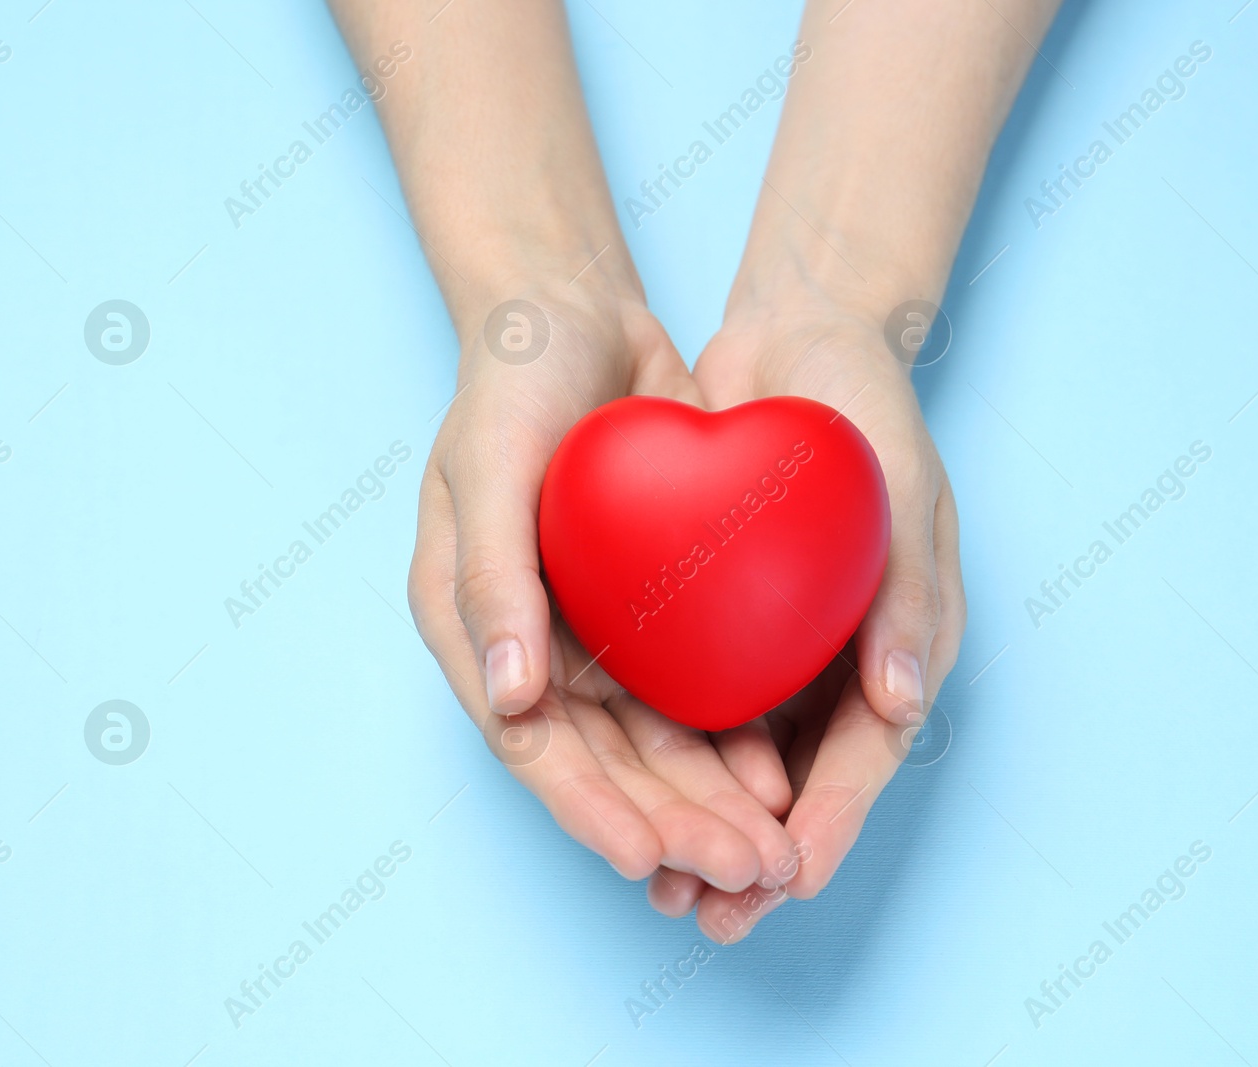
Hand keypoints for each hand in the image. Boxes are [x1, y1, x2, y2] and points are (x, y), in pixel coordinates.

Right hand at [407, 282, 801, 898]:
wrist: (578, 316)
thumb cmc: (513, 380)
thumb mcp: (487, 462)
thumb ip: (490, 578)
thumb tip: (510, 704)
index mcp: (475, 629)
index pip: (531, 744)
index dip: (586, 807)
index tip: (647, 854)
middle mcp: (535, 648)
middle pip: (604, 763)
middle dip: (671, 824)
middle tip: (738, 869)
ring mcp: (598, 634)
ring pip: (657, 743)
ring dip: (710, 801)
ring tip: (770, 849)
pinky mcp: (657, 610)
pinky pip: (698, 689)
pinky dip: (735, 736)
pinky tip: (782, 773)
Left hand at [663, 290, 965, 941]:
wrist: (801, 338)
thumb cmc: (867, 405)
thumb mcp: (905, 484)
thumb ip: (905, 590)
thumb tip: (900, 701)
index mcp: (902, 643)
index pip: (867, 753)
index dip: (830, 821)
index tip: (787, 878)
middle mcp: (843, 660)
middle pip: (802, 780)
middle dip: (756, 850)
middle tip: (711, 913)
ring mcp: (783, 645)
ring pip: (744, 761)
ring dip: (707, 822)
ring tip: (662, 885)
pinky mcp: (727, 621)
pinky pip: (699, 704)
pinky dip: (673, 756)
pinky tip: (629, 792)